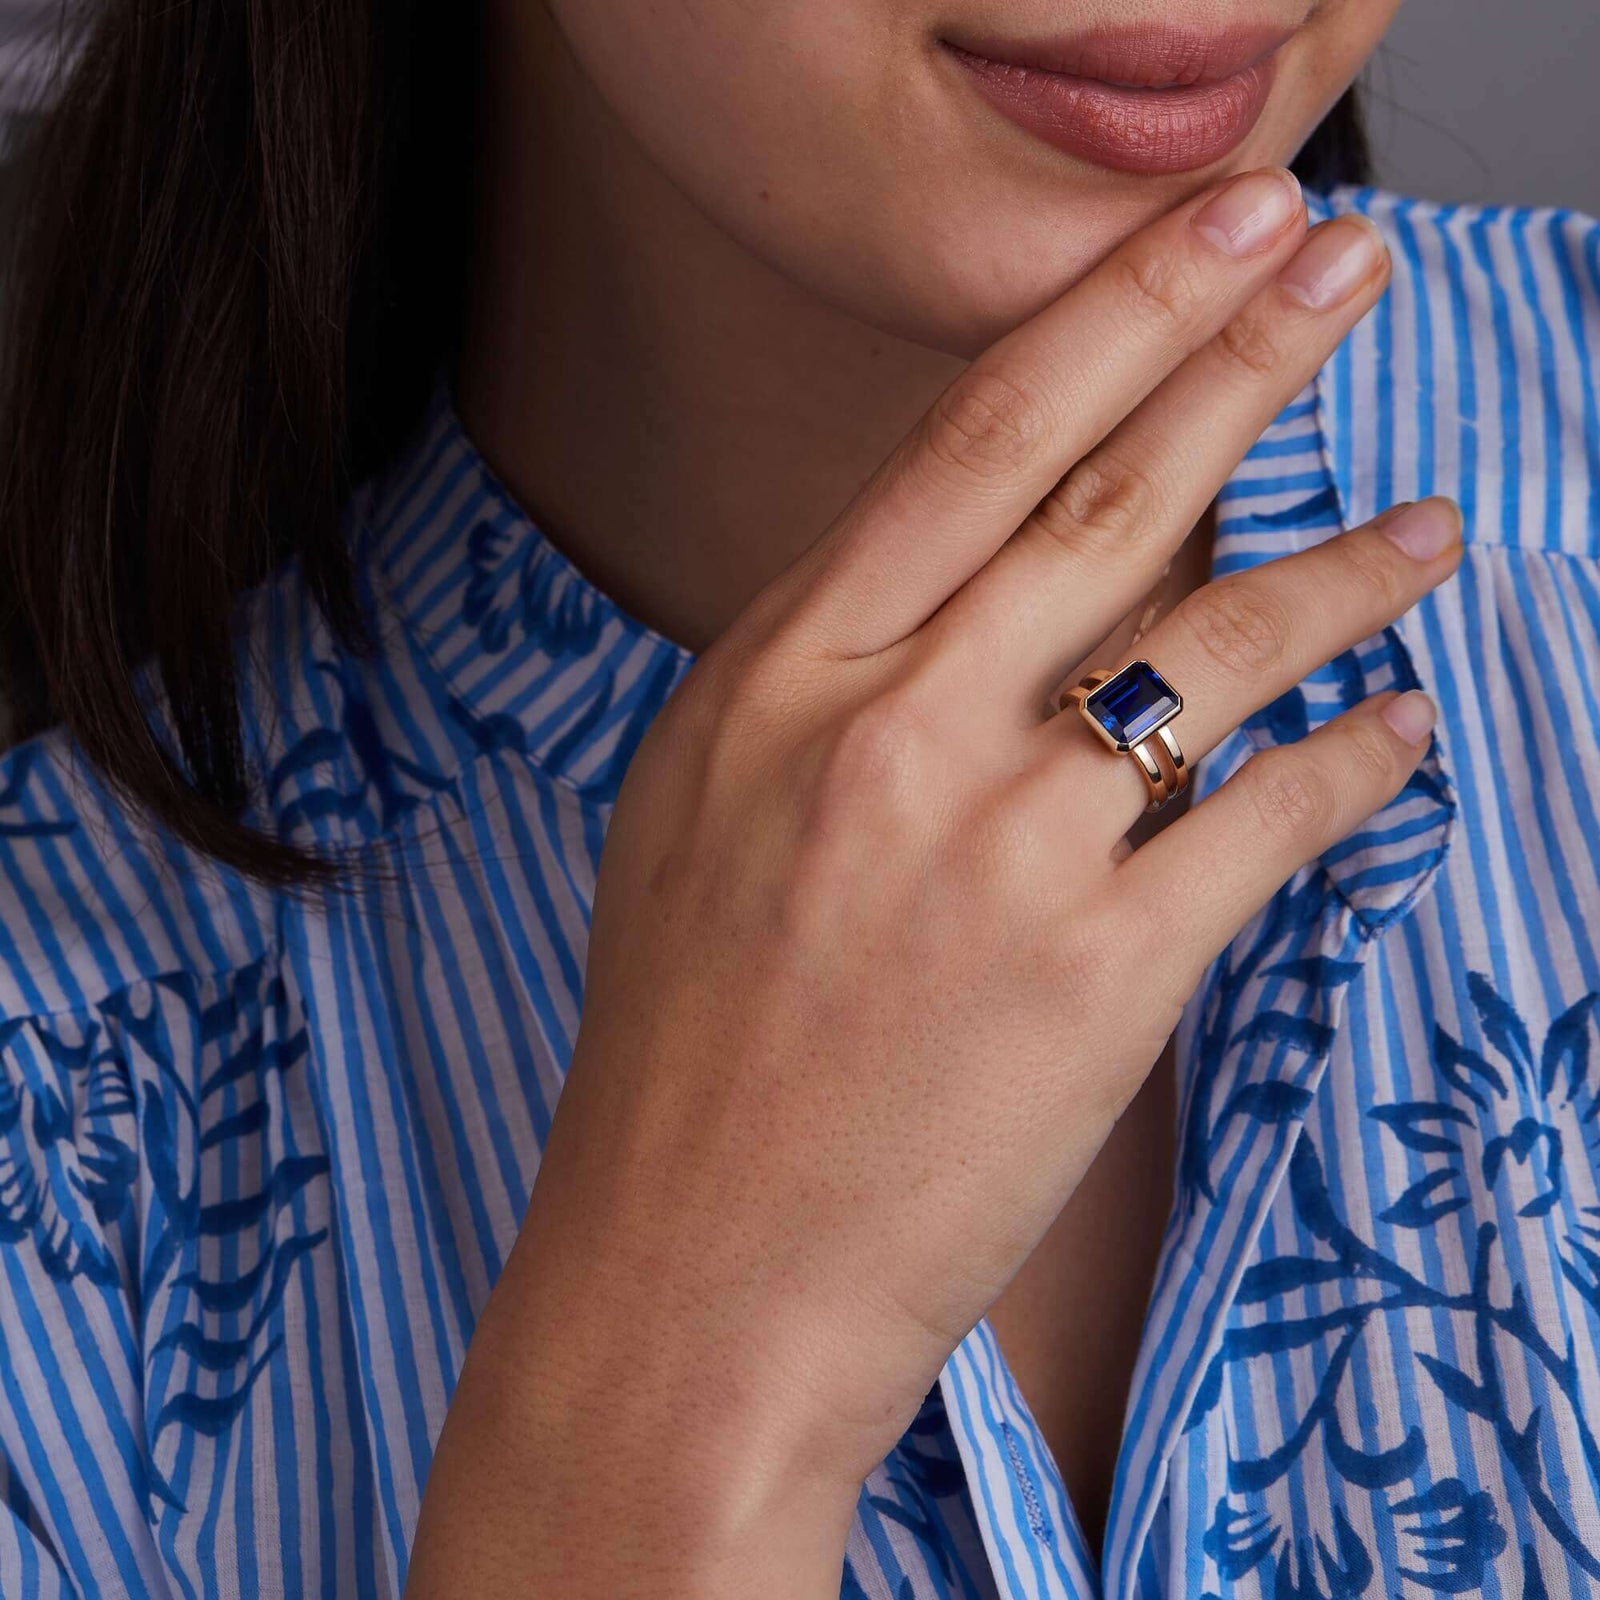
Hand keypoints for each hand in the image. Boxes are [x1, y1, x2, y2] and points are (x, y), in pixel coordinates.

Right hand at [405, 168, 1461, 1597]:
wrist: (693, 1276)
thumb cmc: (687, 1048)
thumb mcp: (711, 811)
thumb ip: (831, 680)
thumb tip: (974, 587)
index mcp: (776, 677)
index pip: (968, 443)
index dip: (1109, 314)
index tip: (1208, 232)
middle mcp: (887, 730)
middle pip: (1106, 494)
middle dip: (1245, 352)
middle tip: (1342, 262)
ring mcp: (998, 849)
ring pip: (1215, 648)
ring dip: (1344, 574)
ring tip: (1430, 527)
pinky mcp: (1098, 977)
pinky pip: (1267, 823)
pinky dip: (1349, 765)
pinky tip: (1393, 728)